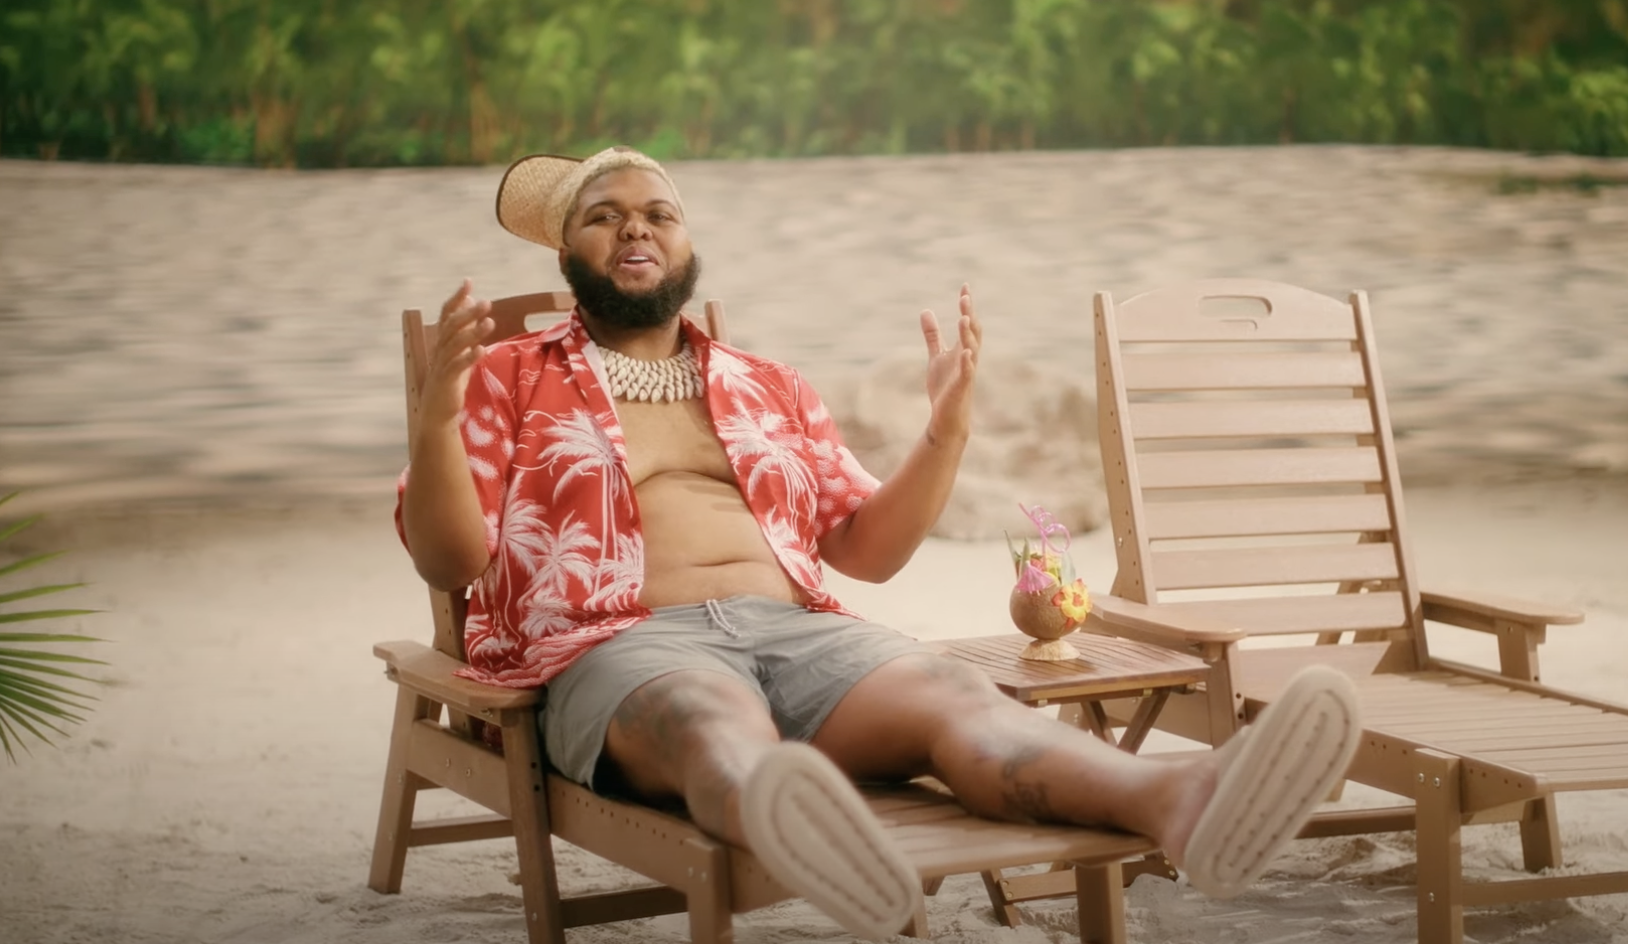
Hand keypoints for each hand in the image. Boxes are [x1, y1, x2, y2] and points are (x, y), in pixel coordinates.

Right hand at [421, 278, 493, 427]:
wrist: (437, 411)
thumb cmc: (450, 379)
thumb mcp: (459, 352)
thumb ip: (465, 329)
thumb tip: (472, 304)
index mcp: (442, 341)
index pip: (447, 314)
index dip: (456, 298)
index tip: (468, 282)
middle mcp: (439, 349)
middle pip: (451, 326)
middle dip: (468, 313)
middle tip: (486, 302)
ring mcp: (442, 364)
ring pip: (455, 344)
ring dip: (472, 332)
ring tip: (490, 322)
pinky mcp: (447, 380)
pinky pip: (457, 366)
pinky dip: (469, 357)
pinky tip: (482, 349)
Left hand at [919, 284, 981, 445]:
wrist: (947, 416)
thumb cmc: (945, 387)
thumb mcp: (936, 356)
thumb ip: (933, 335)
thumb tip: (926, 311)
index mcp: (962, 349)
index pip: (967, 323)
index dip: (967, 306)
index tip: (965, 286)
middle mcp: (968, 358)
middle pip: (972, 333)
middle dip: (969, 315)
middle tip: (965, 298)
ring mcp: (967, 372)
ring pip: (971, 350)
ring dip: (967, 334)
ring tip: (963, 318)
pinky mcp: (961, 387)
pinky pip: (967, 373)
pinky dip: (967, 362)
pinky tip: (965, 351)